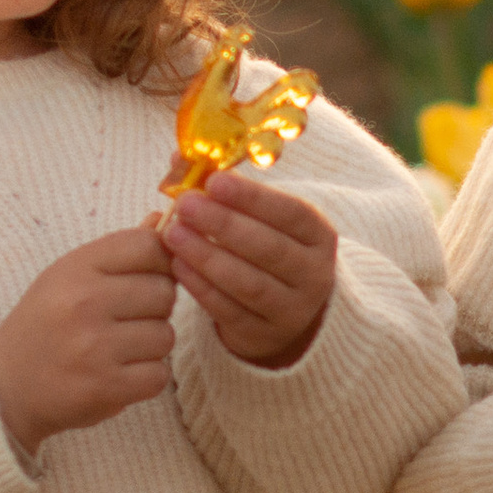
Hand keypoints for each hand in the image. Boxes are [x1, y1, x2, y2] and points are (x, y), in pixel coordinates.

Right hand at [0, 229, 177, 458]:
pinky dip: (146, 377)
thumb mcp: (70, 277)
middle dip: (155, 308)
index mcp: (75, 268)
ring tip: (118, 348)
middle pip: (165, 292)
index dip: (160, 262)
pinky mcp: (106, 386)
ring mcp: (94, 347)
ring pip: (166, 335)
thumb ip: (119, 252)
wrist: (4, 385)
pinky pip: (159, 374)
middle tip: (126, 320)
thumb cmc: (45, 324)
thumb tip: (163, 219)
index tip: (146, 277)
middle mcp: (83, 303)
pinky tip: (119, 373)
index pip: (148, 245)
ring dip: (151, 346)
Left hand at [164, 173, 338, 366]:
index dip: (254, 197)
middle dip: (225, 225)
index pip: (292, 214)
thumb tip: (178, 156)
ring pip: (250, 283)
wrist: (284, 311)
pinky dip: (201, 288)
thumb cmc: (265, 251)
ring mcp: (292, 310)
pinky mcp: (264, 335)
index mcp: (318, 237)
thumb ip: (226, 190)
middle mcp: (314, 275)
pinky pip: (230, 311)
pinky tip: (177, 266)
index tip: (214, 181)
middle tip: (186, 205)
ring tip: (174, 234)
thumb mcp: (262, 220)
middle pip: (270, 249)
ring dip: (208, 256)